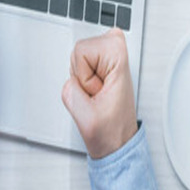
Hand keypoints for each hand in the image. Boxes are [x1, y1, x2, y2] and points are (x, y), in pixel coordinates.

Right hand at [62, 28, 138, 158]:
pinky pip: (78, 64)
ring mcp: (109, 57)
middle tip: (97, 93)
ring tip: (97, 94)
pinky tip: (94, 91)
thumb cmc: (111, 130)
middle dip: (81, 75)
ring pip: (76, 57)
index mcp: (120, 58)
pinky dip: (81, 80)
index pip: (82, 49)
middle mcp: (117, 52)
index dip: (83, 75)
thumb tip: (69, 79)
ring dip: (81, 79)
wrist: (117, 140)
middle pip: (78, 49)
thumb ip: (71, 92)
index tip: (96, 90)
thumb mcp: (86, 117)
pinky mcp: (102, 63)